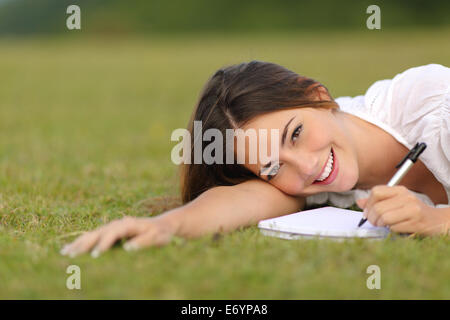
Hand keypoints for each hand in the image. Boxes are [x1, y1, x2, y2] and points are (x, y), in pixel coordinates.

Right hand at [60, 216, 176, 256]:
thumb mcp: (157, 238)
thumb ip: (144, 242)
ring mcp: (112, 227)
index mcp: (128, 224)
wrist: (163, 225)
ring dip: (78, 243)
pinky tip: (69, 248)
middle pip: (98, 233)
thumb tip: (128, 249)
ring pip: (92, 234)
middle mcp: (118, 224)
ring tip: (64, 252)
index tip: (95, 255)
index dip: (104, 243)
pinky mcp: (110, 232)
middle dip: (84, 243)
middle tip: (71, 254)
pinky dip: (81, 242)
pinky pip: (92, 236)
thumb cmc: (161, 233)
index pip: (113, 233)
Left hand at [356, 185, 445, 235]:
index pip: (376, 192)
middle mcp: (406, 197)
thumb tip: (359, 202)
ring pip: (384, 218)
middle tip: (374, 222)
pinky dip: (391, 230)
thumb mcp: (396, 202)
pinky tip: (396, 228)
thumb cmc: (413, 211)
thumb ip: (378, 201)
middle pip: (378, 207)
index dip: (368, 204)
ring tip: (383, 225)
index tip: (367, 212)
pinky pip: (393, 228)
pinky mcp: (416, 222)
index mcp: (400, 190)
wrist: (437, 221)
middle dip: (371, 218)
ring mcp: (412, 209)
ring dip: (380, 225)